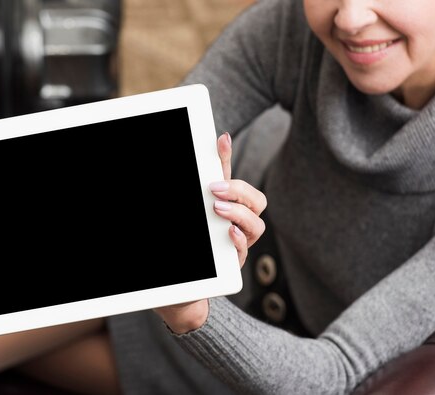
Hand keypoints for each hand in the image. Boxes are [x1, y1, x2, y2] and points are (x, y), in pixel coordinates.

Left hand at [154, 132, 266, 333]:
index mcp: (225, 208)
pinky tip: (227, 234)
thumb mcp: (188, 218)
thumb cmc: (186, 253)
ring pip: (256, 225)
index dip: (227, 157)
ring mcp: (236, 245)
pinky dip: (237, 240)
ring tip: (217, 210)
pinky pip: (242, 251)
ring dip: (239, 214)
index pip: (229, 177)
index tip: (220, 139)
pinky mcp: (231, 265)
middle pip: (257, 201)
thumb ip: (192, 195)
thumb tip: (193, 158)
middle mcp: (236, 225)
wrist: (177, 292)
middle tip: (215, 188)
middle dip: (239, 191)